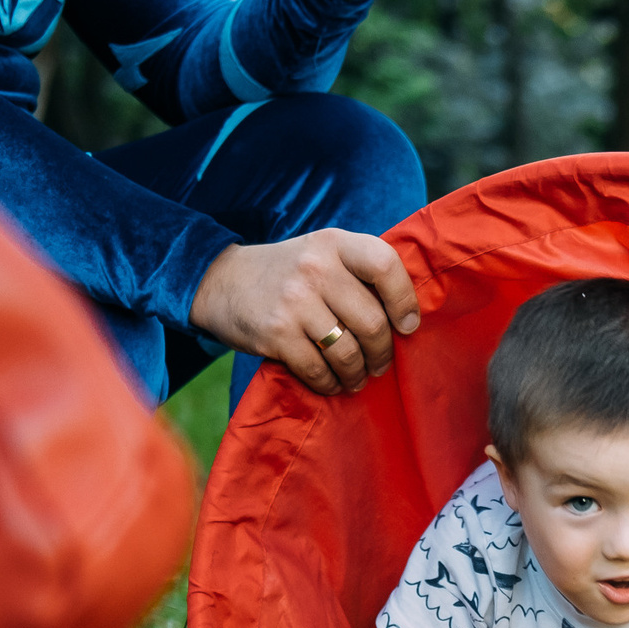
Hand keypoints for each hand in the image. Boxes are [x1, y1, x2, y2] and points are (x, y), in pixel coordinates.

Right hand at [189, 229, 419, 393]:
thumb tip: (406, 319)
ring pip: (348, 352)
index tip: (407, 326)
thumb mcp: (322, 254)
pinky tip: (332, 383)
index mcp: (334, 243)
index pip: (384, 265)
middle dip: (382, 353)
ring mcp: (294, 301)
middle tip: (380, 363)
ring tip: (357, 377)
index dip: (404, 300)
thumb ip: (359, 274)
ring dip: (358, 374)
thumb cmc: (288, 273)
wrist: (222, 281)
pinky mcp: (276, 333)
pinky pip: (318, 371)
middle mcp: (315, 268)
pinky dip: (330, 384)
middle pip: (372, 322)